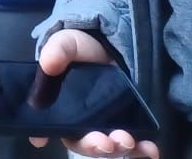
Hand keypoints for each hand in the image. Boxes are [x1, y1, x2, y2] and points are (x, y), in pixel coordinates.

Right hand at [26, 31, 158, 156]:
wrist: (109, 46)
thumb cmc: (79, 49)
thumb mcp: (65, 43)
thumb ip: (57, 51)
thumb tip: (47, 64)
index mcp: (57, 106)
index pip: (47, 125)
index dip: (43, 134)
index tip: (42, 141)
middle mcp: (79, 123)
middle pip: (82, 142)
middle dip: (94, 145)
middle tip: (105, 142)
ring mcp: (104, 126)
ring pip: (108, 147)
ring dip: (119, 150)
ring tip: (129, 142)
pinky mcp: (125, 125)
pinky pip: (133, 144)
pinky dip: (141, 150)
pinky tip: (150, 149)